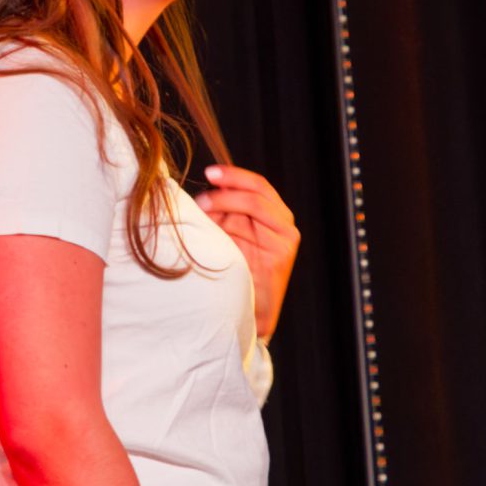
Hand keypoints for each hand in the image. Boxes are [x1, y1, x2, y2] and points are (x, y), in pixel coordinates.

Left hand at [196, 164, 299, 339]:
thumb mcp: (227, 236)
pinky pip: (257, 226)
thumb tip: (199, 193)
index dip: (234, 175)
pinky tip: (215, 225)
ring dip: (226, 201)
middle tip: (204, 189)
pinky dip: (234, 221)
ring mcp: (286, 236)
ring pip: (256, 203)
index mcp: (272, 216)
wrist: (248, 312)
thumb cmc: (234, 274)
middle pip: (258, 190)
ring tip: (203, 207)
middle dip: (229, 184)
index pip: (257, 185)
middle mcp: (283, 223)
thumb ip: (221, 214)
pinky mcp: (283, 250)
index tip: (209, 173)